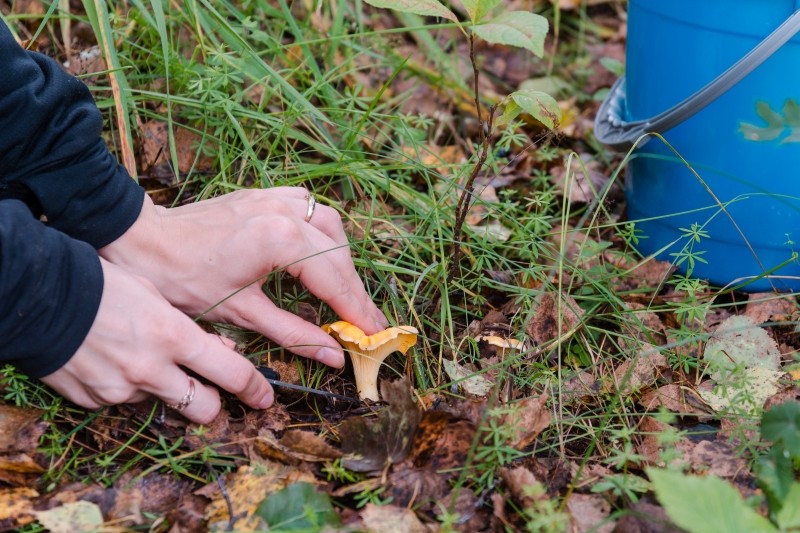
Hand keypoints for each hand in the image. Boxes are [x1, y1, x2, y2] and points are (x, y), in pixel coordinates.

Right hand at [41, 259, 273, 423]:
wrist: (41, 296)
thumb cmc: (105, 284)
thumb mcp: (158, 296)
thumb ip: (187, 328)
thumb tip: (215, 351)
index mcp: (174, 336)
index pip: (231, 373)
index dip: (254, 388)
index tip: (265, 397)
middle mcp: (153, 369)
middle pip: (205, 408)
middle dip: (212, 402)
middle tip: (209, 390)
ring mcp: (123, 389)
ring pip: (164, 403)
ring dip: (166, 389)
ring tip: (147, 360)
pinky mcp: (96, 400)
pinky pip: (125, 400)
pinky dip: (128, 386)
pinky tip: (114, 360)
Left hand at [99, 187, 387, 367]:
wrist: (142, 241)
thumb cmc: (182, 280)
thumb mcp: (240, 313)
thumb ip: (294, 333)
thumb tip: (334, 355)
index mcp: (281, 240)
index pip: (334, 279)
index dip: (357, 310)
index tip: (376, 333)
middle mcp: (286, 212)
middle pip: (338, 254)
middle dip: (354, 290)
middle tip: (367, 322)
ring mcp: (276, 197)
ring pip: (330, 226)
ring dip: (342, 259)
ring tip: (344, 292)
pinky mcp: (265, 194)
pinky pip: (310, 209)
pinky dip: (323, 232)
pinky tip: (321, 251)